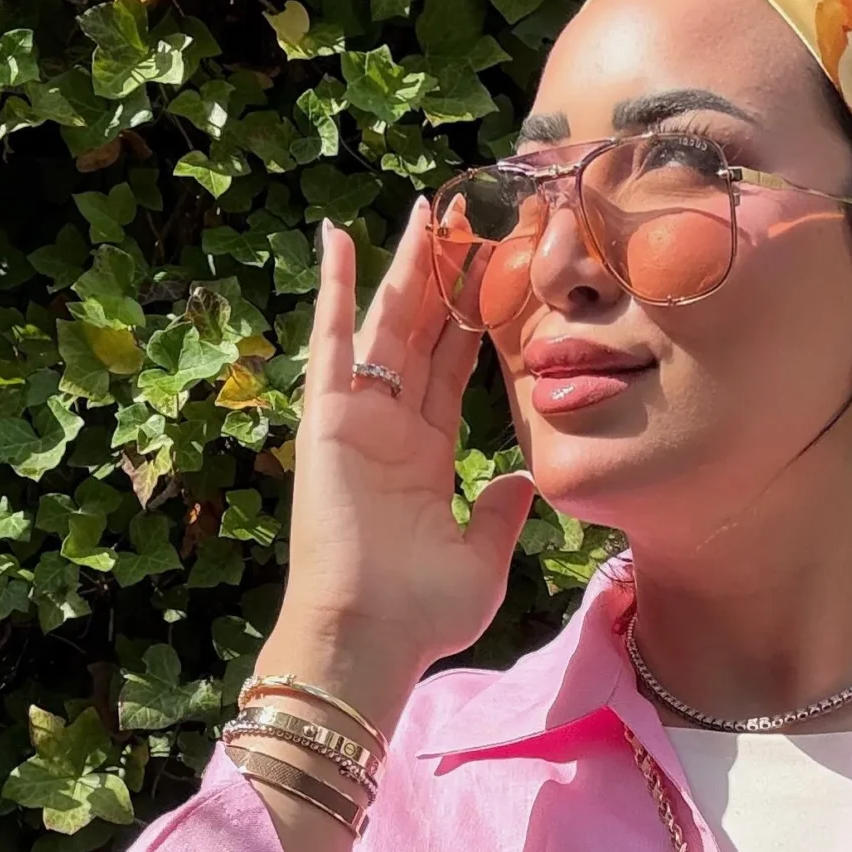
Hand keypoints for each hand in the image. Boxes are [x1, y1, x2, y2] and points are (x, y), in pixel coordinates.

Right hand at [277, 198, 536, 698]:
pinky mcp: (328, 420)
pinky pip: (330, 344)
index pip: (455, 368)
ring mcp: (358, 420)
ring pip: (387, 325)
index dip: (477, 317)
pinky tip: (336, 238)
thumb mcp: (482, 560)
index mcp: (427, 457)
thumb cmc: (420, 617)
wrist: (370, 640)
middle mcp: (391, 429)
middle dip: (448, 276)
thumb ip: (500, 515)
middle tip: (471, 216)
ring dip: (405, 268)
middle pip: (424, 333)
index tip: (500, 269)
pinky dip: (330, 291)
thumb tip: (523, 479)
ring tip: (427, 211)